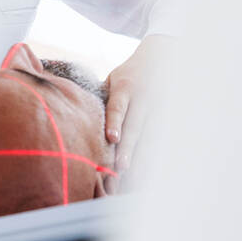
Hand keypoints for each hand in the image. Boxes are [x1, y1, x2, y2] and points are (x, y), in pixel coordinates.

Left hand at [104, 35, 174, 181]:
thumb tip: (74, 118)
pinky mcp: (167, 119)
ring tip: (131, 181)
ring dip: (141, 159)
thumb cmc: (127, 75)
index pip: (118, 107)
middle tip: (120, 168)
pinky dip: (152, 159)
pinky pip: (159, 142)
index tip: (112, 138)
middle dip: (128, 149)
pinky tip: (145, 176)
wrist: (161, 59)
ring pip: (150, 138)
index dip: (115, 122)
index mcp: (125, 88)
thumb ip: (98, 98)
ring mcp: (158, 110)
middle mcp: (143, 100)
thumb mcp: (111, 79)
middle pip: (135, 127)